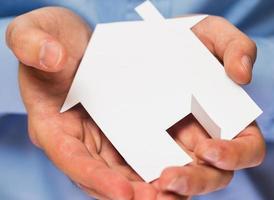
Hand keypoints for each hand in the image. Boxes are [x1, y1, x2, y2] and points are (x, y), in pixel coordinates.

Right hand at [6, 7, 183, 199]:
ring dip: (143, 187)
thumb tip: (51, 58)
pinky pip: (133, 154)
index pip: (71, 158)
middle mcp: (75, 138)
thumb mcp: (36, 32)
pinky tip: (173, 172)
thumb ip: (33, 44)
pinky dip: (150, 167)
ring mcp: (97, 137)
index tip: (123, 193)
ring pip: (119, 171)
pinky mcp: (116, 130)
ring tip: (171, 195)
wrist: (75, 42)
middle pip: (99, 175)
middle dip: (127, 192)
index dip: (95, 178)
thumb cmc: (52, 39)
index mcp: (51, 124)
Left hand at [157, 16, 265, 196]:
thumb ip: (234, 47)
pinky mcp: (144, 150)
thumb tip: (242, 75)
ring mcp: (172, 148)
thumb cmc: (181, 41)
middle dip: (194, 181)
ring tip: (150, 190)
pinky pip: (144, 175)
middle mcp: (201, 140)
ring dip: (167, 193)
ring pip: (178, 183)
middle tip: (169, 178)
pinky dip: (140, 185)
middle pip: (210, 174)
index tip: (209, 150)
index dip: (233, 155)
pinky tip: (127, 187)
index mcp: (224, 119)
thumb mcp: (208, 34)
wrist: (141, 46)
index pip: (243, 149)